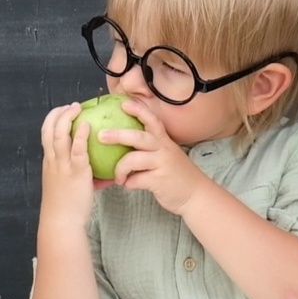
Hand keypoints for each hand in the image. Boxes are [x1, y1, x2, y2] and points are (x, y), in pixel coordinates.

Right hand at [39, 103, 99, 226]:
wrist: (61, 222)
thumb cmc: (67, 208)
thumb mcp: (69, 187)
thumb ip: (83, 177)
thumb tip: (104, 174)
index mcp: (49, 163)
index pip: (45, 135)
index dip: (52, 120)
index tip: (62, 112)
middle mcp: (52, 161)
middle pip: (48, 129)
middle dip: (57, 113)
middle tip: (70, 106)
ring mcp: (62, 165)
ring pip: (59, 134)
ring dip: (67, 117)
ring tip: (77, 108)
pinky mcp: (76, 171)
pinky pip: (77, 148)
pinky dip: (81, 134)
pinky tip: (88, 125)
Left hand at [96, 100, 211, 214]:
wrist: (196, 194)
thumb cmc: (176, 173)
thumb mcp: (166, 154)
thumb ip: (149, 147)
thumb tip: (123, 142)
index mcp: (163, 140)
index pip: (152, 120)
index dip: (138, 110)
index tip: (123, 103)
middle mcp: (163, 149)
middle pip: (139, 137)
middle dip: (118, 134)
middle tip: (101, 135)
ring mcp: (162, 164)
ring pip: (134, 159)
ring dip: (120, 168)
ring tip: (117, 177)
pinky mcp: (159, 180)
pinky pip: (136, 180)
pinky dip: (129, 184)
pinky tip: (128, 185)